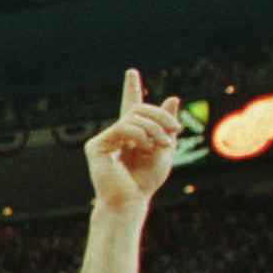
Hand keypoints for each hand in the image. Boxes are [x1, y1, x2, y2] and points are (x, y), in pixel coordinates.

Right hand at [83, 69, 181, 210]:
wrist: (131, 200)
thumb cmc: (146, 180)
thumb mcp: (165, 149)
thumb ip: (167, 125)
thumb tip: (172, 98)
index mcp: (131, 134)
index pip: (131, 106)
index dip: (131, 88)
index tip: (132, 72)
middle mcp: (116, 134)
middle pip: (139, 108)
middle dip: (161, 116)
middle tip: (175, 131)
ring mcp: (105, 139)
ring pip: (133, 117)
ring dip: (154, 128)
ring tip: (161, 145)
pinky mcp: (96, 146)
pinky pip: (122, 127)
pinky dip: (139, 134)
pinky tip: (145, 146)